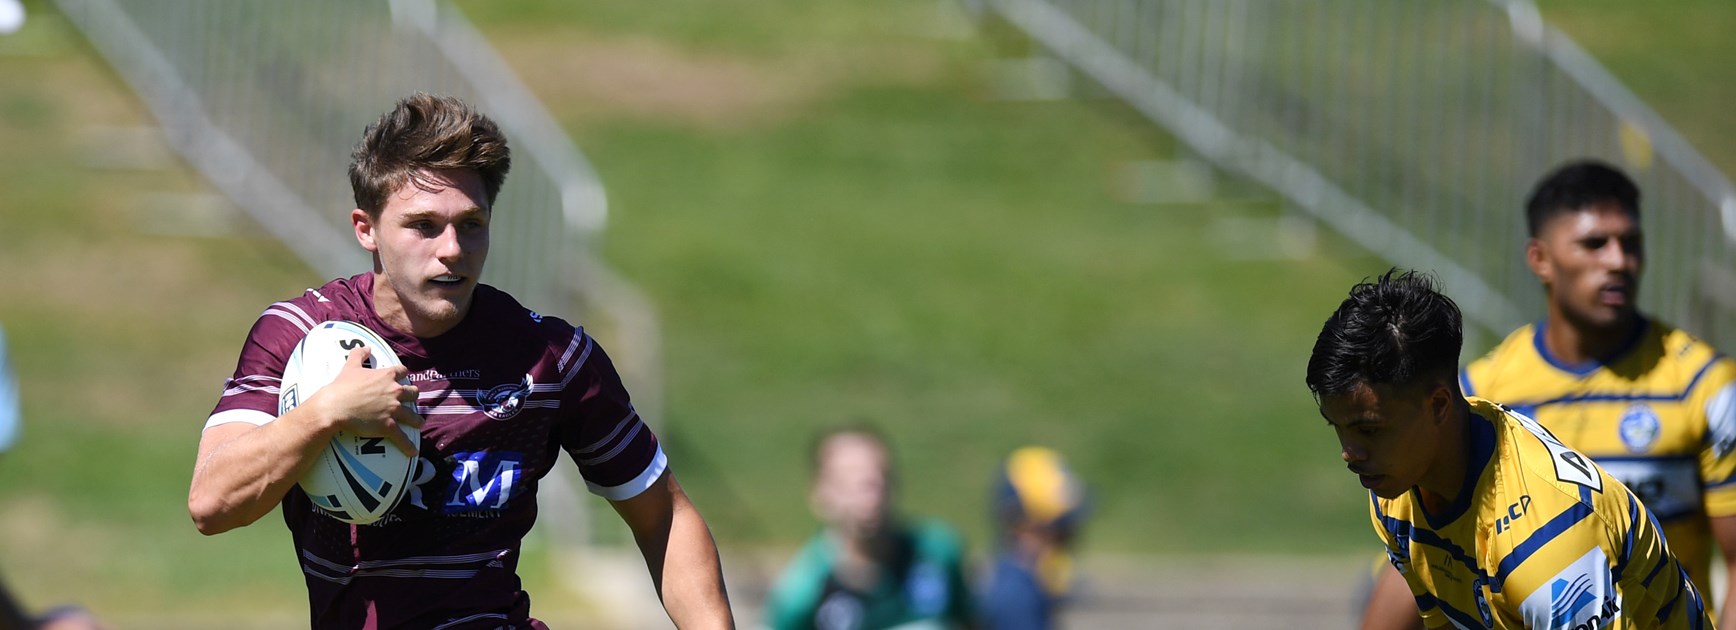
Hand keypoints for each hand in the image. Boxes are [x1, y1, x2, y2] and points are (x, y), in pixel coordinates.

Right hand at [309, 346, 423, 455]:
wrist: (335, 407)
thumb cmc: (341, 387)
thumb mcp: (350, 366)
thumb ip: (359, 354)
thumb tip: (364, 346)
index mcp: (387, 376)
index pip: (403, 372)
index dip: (403, 375)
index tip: (404, 378)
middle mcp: (394, 392)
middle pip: (413, 393)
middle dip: (413, 397)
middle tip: (412, 400)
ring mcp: (393, 410)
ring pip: (413, 416)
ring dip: (416, 420)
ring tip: (418, 424)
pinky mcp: (388, 426)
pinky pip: (402, 438)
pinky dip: (408, 446)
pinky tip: (413, 451)